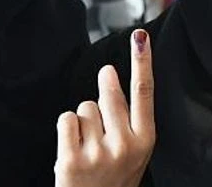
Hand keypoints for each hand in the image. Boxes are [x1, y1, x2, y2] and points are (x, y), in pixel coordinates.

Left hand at [55, 30, 154, 186]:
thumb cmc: (113, 180)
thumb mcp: (134, 153)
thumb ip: (129, 121)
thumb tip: (111, 80)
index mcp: (145, 141)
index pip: (145, 93)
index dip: (143, 62)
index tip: (141, 38)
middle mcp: (125, 145)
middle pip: (109, 94)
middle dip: (105, 84)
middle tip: (105, 80)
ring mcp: (98, 153)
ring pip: (86, 107)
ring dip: (84, 120)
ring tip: (88, 145)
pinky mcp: (71, 159)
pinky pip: (67, 119)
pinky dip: (67, 129)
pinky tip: (74, 147)